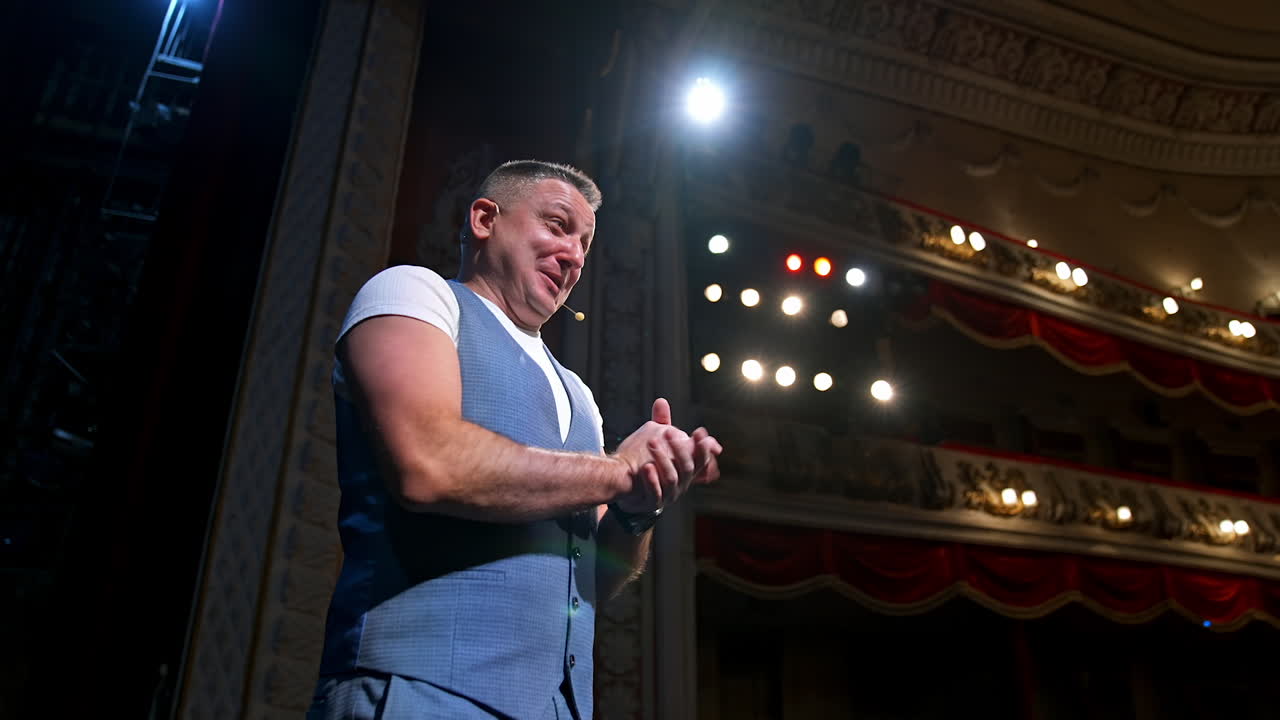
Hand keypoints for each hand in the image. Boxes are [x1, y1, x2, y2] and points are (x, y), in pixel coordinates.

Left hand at [611, 399, 722, 513]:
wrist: (626, 487)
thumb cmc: (646, 463)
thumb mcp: (656, 443)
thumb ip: (661, 424)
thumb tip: (661, 400)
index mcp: (685, 469)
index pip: (701, 459)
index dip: (703, 447)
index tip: (699, 432)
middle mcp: (681, 483)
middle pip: (688, 467)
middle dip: (679, 449)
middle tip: (666, 433)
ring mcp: (667, 494)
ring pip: (671, 478)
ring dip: (662, 459)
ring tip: (651, 443)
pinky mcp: (651, 503)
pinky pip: (655, 493)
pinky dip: (652, 480)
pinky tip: (646, 468)